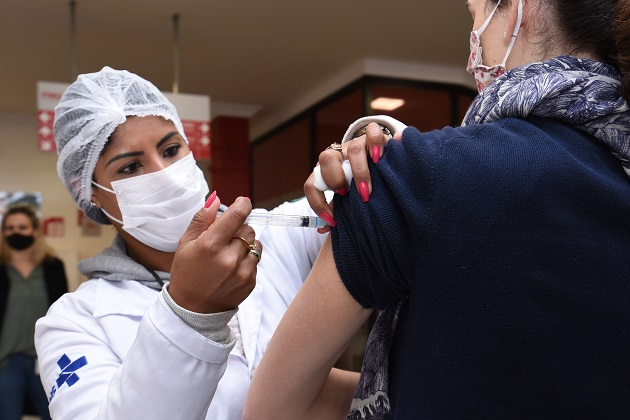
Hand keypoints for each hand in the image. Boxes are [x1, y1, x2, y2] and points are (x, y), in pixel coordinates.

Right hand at [168, 196, 261, 312]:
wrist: (192, 310)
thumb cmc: (186, 273)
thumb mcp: (186, 244)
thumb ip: (202, 219)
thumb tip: (216, 200)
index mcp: (210, 245)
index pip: (237, 216)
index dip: (242, 204)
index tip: (242, 202)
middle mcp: (229, 258)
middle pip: (248, 229)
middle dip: (239, 229)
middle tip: (225, 238)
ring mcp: (242, 272)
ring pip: (255, 244)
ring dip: (245, 245)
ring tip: (229, 254)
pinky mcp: (250, 283)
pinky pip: (256, 261)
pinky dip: (247, 260)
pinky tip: (231, 268)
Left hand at [305, 122, 402, 232]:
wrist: (379, 160)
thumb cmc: (358, 184)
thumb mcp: (348, 199)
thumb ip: (338, 211)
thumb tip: (323, 228)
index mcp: (325, 172)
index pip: (311, 184)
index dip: (318, 203)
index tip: (333, 220)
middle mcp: (338, 155)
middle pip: (326, 159)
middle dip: (335, 180)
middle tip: (347, 194)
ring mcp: (355, 144)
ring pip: (352, 149)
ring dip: (359, 172)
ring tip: (366, 190)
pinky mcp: (373, 136)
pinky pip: (372, 131)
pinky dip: (376, 143)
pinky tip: (380, 159)